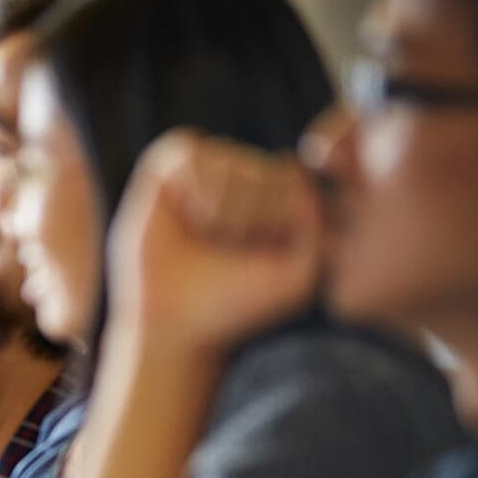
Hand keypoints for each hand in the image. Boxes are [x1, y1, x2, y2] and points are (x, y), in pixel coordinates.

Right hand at [107, 130, 321, 359]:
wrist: (176, 326)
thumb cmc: (236, 304)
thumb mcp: (298, 271)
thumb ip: (315, 218)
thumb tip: (288, 161)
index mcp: (271, 201)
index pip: (294, 176)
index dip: (279, 217)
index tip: (262, 254)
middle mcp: (237, 182)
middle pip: (262, 167)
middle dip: (250, 213)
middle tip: (227, 247)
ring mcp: (200, 175)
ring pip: (228, 158)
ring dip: (221, 205)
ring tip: (205, 233)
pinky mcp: (162, 174)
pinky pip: (190, 151)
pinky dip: (193, 187)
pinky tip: (185, 215)